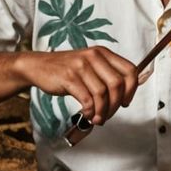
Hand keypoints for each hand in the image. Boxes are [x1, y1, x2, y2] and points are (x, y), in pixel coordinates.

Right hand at [18, 47, 140, 125]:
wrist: (39, 66)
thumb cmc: (67, 70)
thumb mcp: (90, 66)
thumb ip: (107, 76)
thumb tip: (125, 96)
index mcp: (103, 53)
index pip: (130, 70)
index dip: (132, 89)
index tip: (126, 102)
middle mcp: (94, 56)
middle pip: (118, 84)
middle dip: (116, 104)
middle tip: (109, 115)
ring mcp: (81, 66)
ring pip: (102, 94)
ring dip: (102, 111)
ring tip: (97, 118)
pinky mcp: (69, 77)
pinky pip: (87, 99)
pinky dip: (90, 110)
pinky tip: (87, 113)